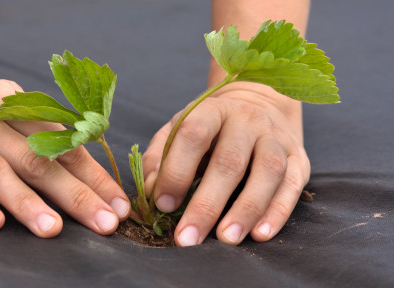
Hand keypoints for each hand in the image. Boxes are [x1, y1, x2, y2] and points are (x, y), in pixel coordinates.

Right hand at [0, 73, 129, 236]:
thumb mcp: (6, 109)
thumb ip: (42, 133)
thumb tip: (91, 172)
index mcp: (15, 103)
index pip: (63, 143)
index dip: (94, 175)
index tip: (118, 204)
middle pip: (37, 158)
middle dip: (75, 193)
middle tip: (103, 223)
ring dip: (26, 202)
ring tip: (52, 230)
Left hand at [142, 82, 309, 245]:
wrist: (258, 107)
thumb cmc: (209, 130)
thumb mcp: (178, 131)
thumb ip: (159, 157)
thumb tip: (151, 191)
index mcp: (212, 110)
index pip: (194, 134)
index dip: (176, 170)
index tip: (163, 204)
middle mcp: (247, 120)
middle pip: (229, 161)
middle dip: (207, 204)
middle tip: (188, 238)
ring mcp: (276, 138)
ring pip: (267, 172)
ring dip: (246, 209)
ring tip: (226, 240)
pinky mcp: (299, 158)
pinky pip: (292, 185)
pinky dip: (277, 212)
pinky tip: (260, 234)